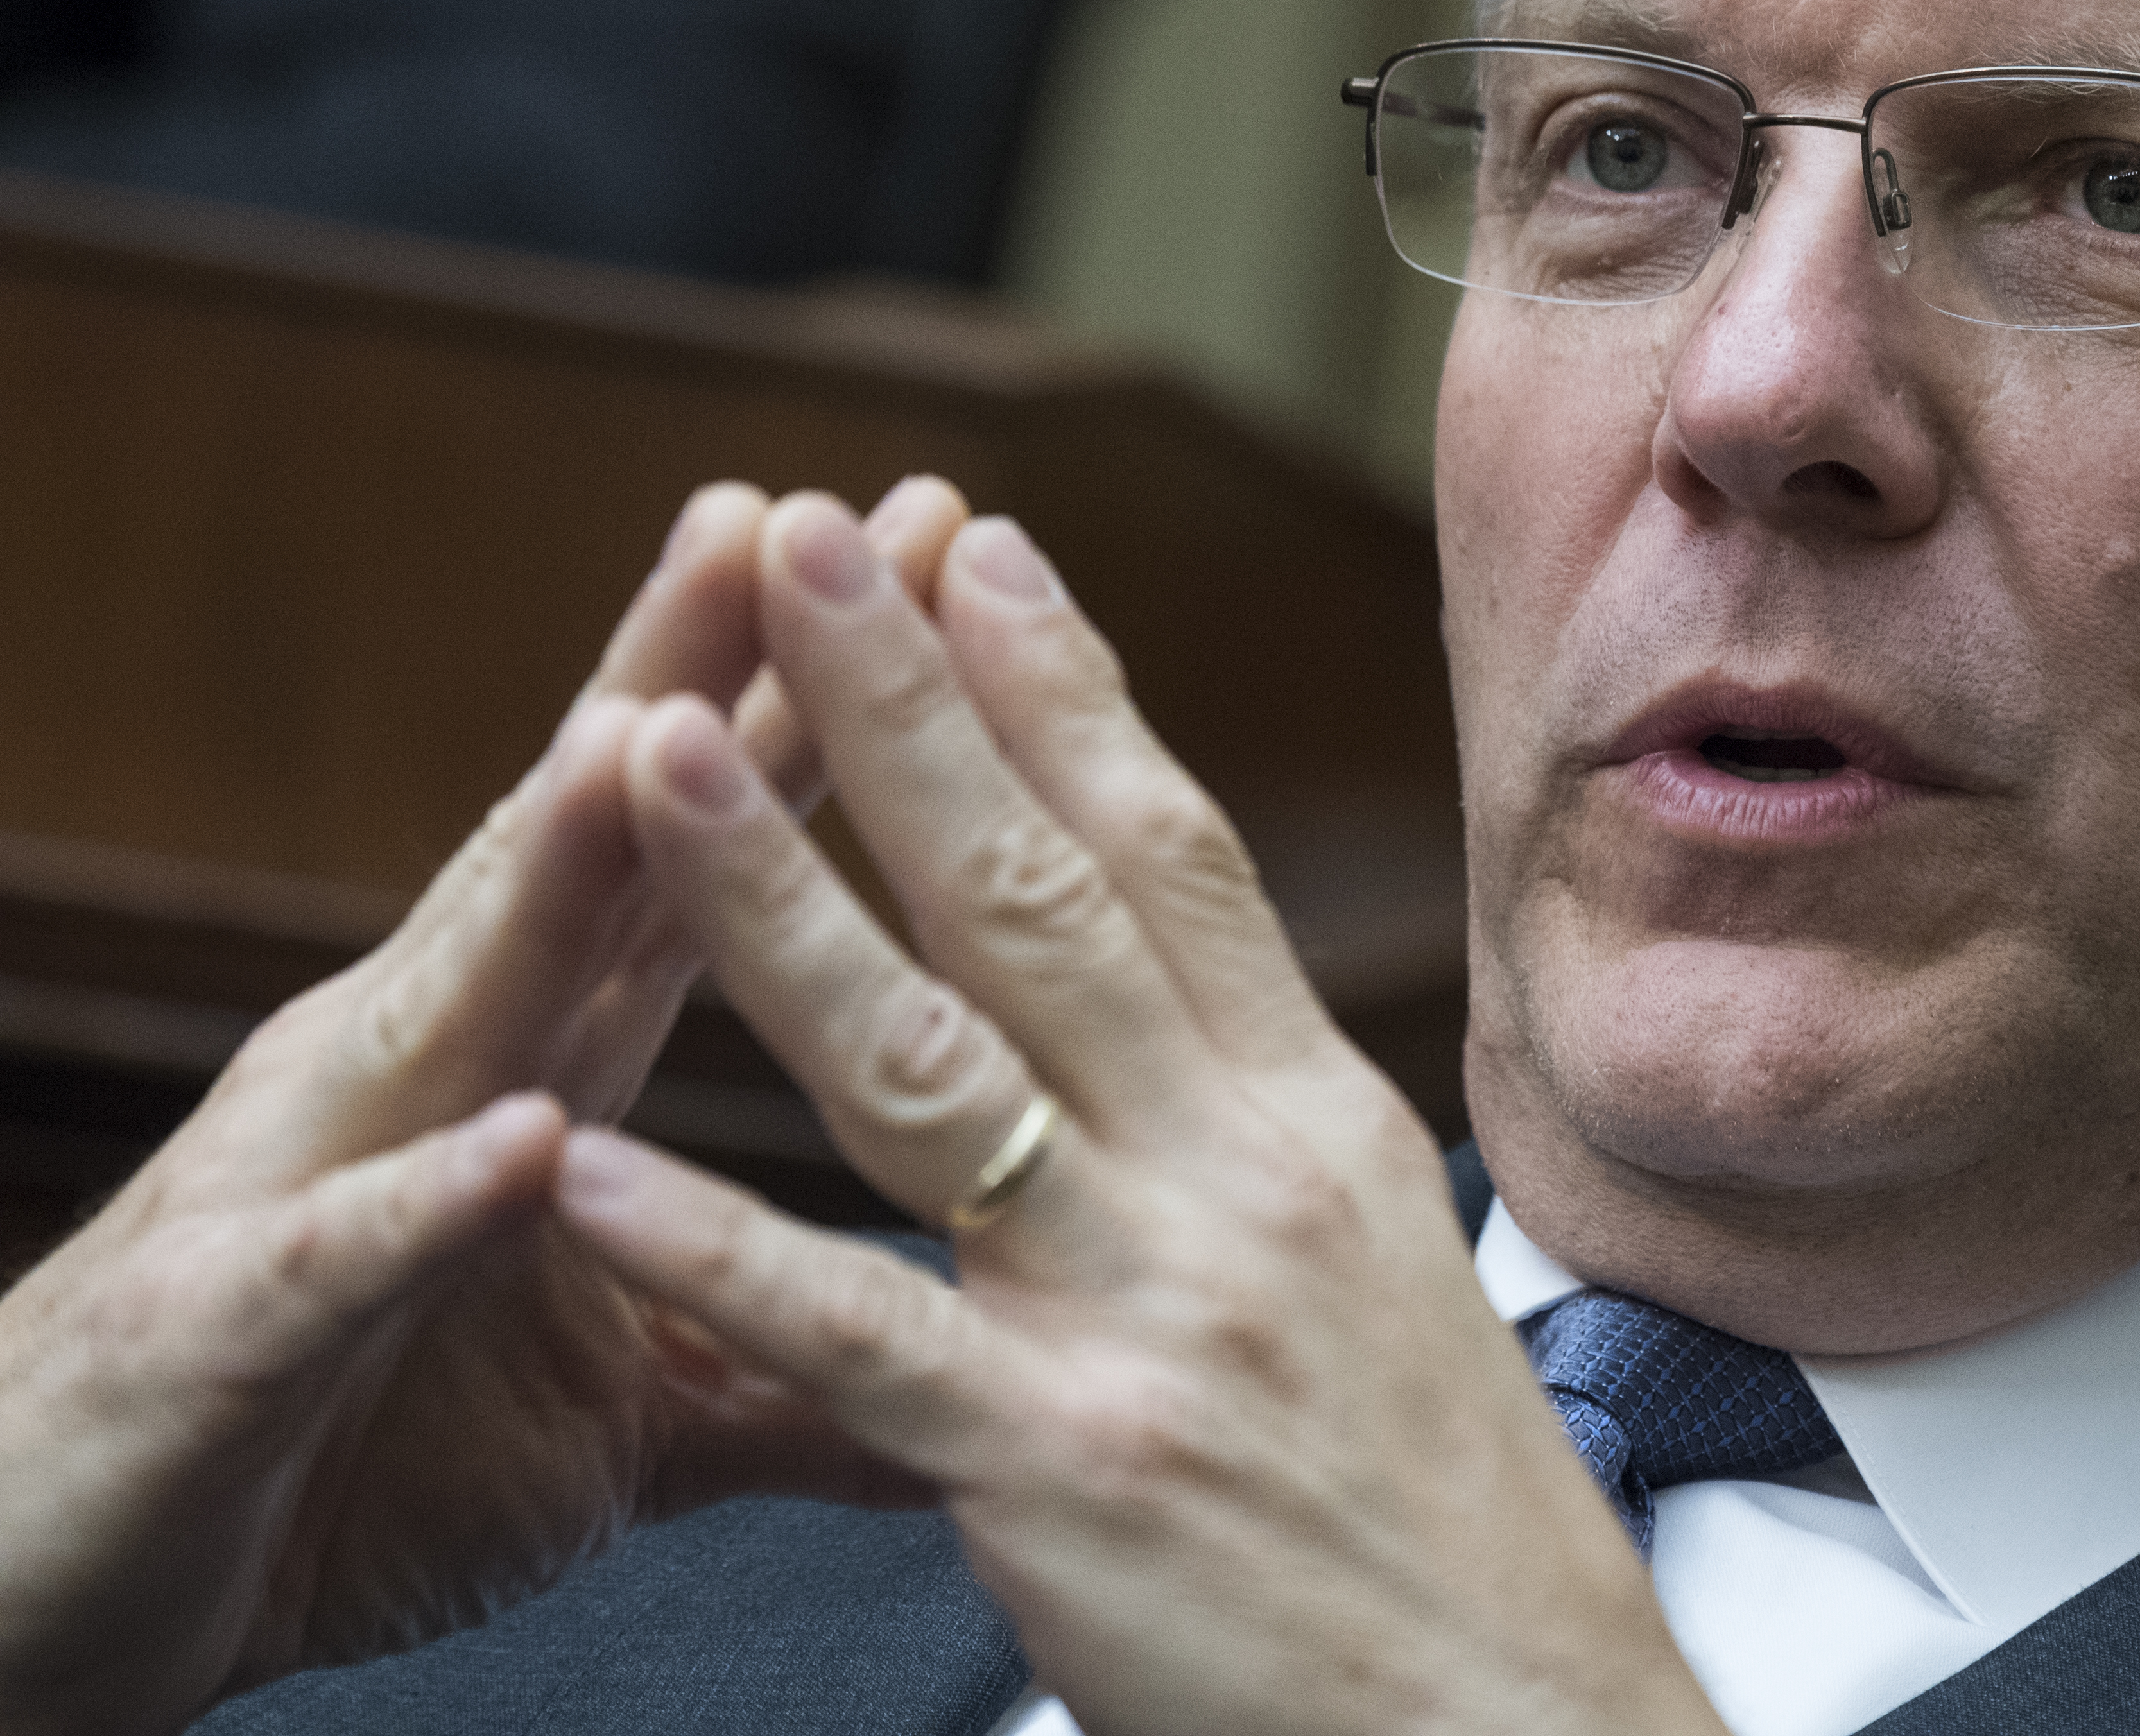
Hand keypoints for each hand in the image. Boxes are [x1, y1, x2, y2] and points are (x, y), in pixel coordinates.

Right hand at [0, 478, 966, 1735]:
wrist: (55, 1596)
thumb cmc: (341, 1465)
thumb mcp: (615, 1417)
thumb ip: (776, 1356)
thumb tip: (957, 1363)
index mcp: (529, 1064)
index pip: (692, 854)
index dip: (810, 707)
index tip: (934, 552)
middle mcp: (425, 1072)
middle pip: (577, 854)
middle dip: (691, 684)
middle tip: (804, 516)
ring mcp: (314, 1182)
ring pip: (449, 998)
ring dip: (544, 870)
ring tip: (645, 734)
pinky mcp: (227, 1338)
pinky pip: (337, 1262)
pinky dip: (427, 1200)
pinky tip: (520, 1138)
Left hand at [553, 495, 1728, 1735]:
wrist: (1523, 1730)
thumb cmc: (1446, 1523)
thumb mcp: (1386, 1274)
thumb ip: (1260, 1138)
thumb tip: (1186, 1012)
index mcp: (1312, 1128)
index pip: (1176, 859)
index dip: (1071, 691)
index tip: (982, 550)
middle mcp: (1236, 1181)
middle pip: (1043, 900)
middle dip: (907, 707)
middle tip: (809, 541)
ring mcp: (1147, 1318)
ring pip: (932, 1065)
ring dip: (778, 897)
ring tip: (654, 752)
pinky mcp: (1060, 1473)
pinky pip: (857, 1339)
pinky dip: (717, 1250)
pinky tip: (598, 1165)